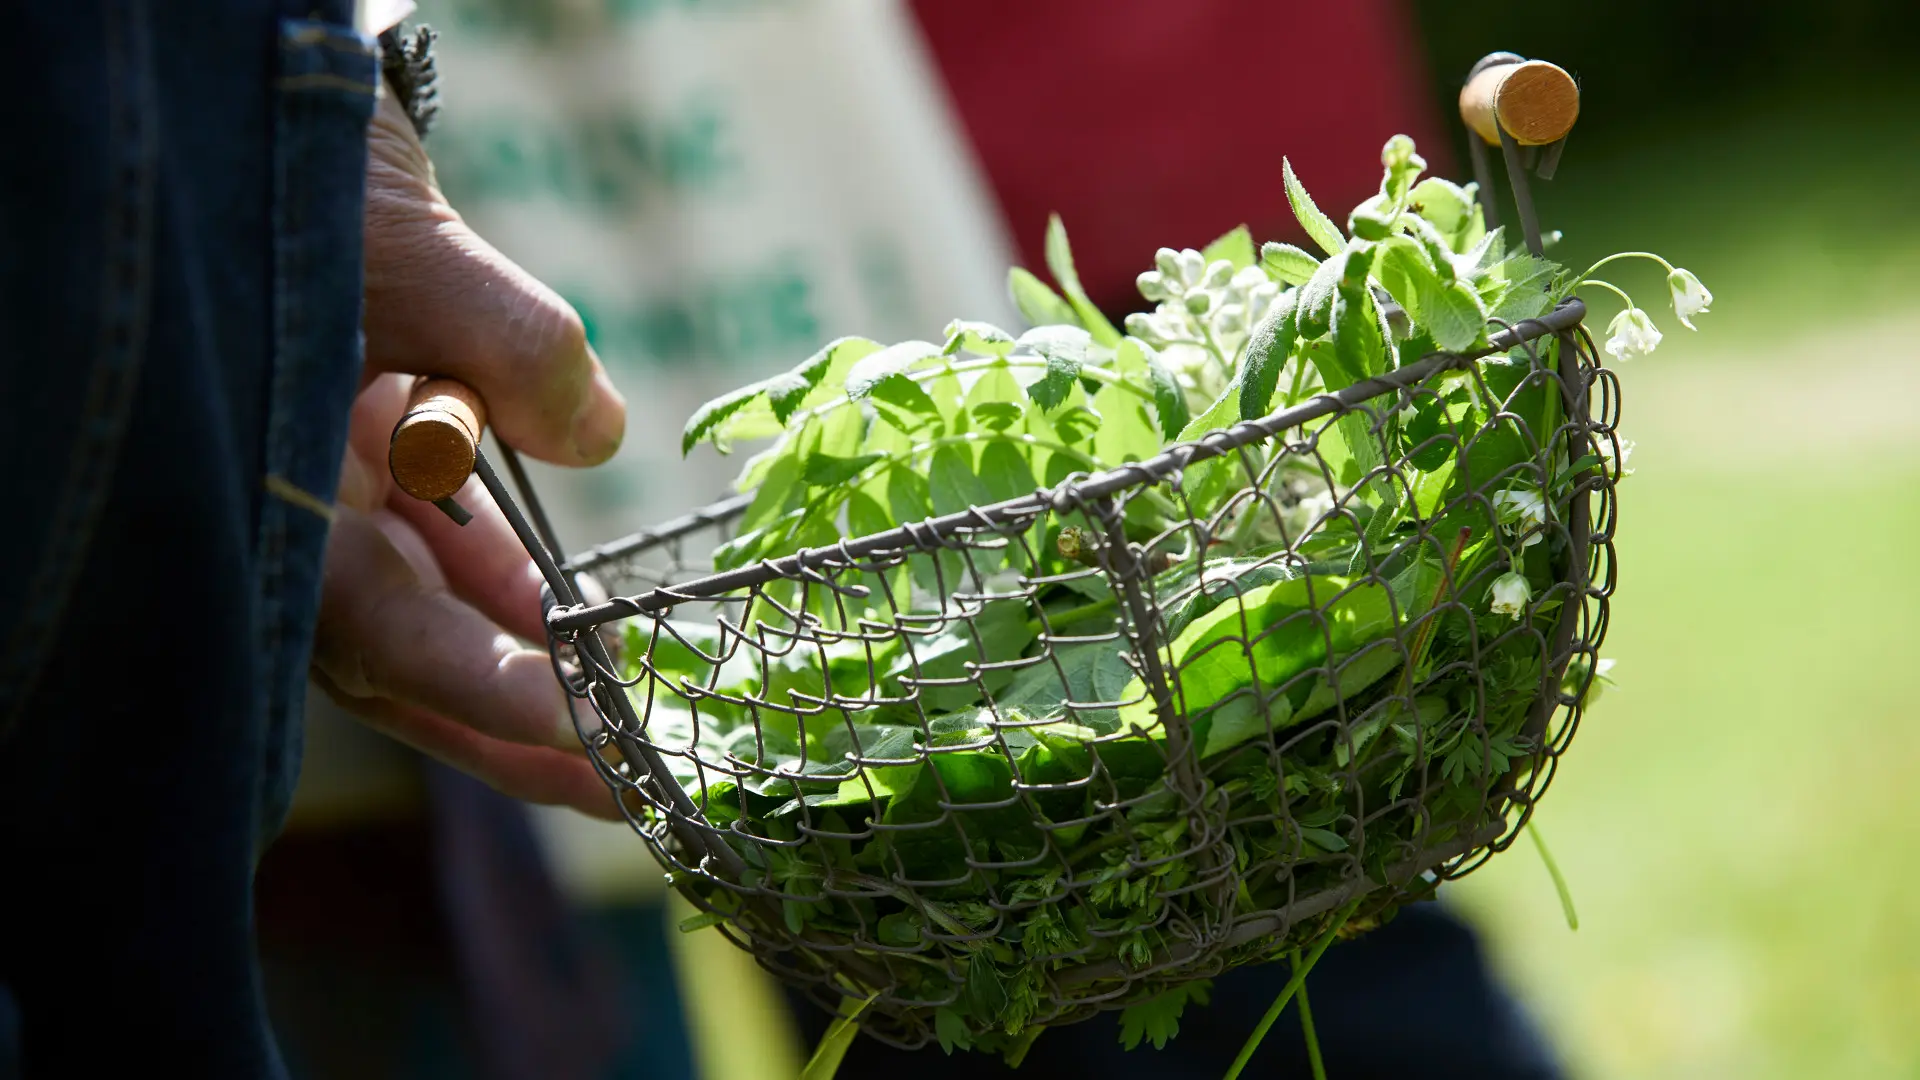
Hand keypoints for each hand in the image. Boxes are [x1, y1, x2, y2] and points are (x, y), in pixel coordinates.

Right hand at [310, 84, 627, 819]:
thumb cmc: (322, 194)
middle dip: (515, 733)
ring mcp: (323, 510)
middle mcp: (291, 523)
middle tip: (628, 790)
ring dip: (523, 676)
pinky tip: (579, 630)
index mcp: (275, 486)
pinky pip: (436, 568)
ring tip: (630, 738)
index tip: (578, 719)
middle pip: (404, 665)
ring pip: (425, 627)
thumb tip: (598, 435)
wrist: (276, 146)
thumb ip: (516, 347)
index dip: (482, 681)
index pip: (381, 623)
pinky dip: (505, 601)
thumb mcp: (417, 255)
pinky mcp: (362, 488)